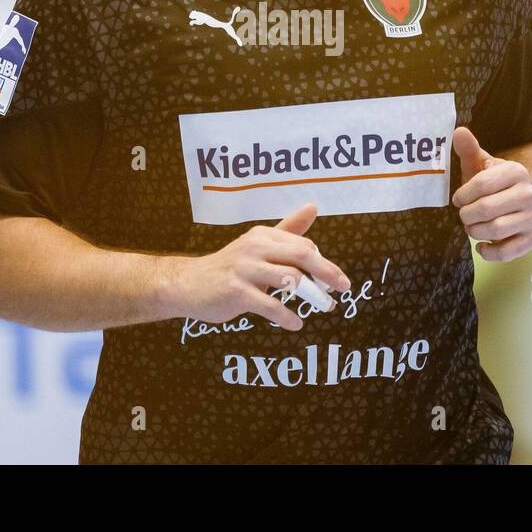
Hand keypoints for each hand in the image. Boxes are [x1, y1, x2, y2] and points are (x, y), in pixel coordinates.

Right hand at [172, 203, 350, 329]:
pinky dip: (287, 316)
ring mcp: (244, 269)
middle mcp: (255, 247)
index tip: (338, 280)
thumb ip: (287, 230)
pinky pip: (270, 305)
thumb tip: (313, 207)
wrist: (188, 284)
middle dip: (327, 273)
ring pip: (290, 279)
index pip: (304, 245)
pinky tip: (295, 324)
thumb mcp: (258, 244)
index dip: (325, 263)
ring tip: (323, 307)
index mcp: (263, 235)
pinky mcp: (235, 292)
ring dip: (312, 296)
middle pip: (302, 256)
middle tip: (343, 289)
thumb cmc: (230, 266)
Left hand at [450, 126, 531, 261]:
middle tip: (463, 214)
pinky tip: (481, 245)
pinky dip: (489, 252)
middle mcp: (528, 194)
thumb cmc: (494, 182)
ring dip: (475, 231)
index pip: (482, 184)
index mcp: (516, 172)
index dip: (463, 195)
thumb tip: (459, 131)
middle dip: (467, 215)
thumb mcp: (482, 164)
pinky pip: (507, 252)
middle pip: (486, 209)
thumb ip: (469, 150)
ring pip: (496, 230)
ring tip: (471, 226)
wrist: (522, 201)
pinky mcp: (531, 238)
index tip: (457, 199)